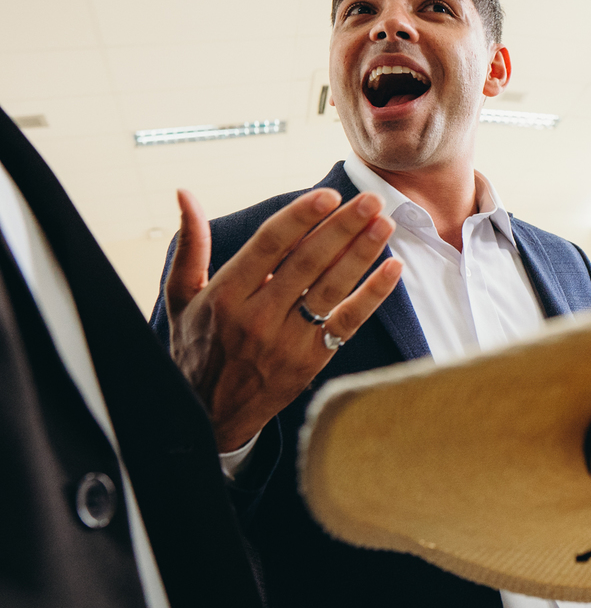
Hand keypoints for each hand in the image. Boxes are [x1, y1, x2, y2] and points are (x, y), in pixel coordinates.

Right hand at [165, 188, 402, 452]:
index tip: (329, 194)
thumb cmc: (197, 347)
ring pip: (330, 289)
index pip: (268, 245)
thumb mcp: (181, 297)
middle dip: (342, 227)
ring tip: (384, 223)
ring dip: (361, 254)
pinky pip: (347, 322)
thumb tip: (185, 192)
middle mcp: (256, 317)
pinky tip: (392, 268)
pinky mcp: (311, 361)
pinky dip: (373, 295)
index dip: (300, 217)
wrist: (209, 415)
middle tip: (370, 199)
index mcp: (226, 294)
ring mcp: (286, 341)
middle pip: (307, 262)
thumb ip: (191, 244)